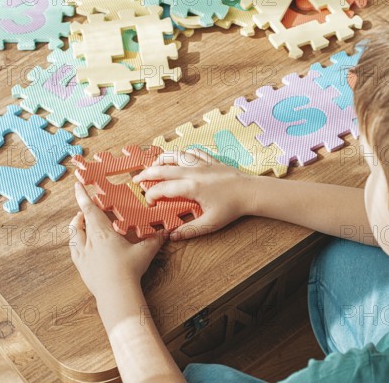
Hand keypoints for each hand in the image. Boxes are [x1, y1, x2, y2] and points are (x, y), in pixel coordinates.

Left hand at [69, 182, 165, 299]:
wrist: (116, 293)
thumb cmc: (129, 270)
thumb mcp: (145, 252)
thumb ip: (155, 239)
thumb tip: (166, 231)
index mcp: (103, 232)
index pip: (90, 209)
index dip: (83, 196)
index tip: (77, 185)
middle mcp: (89, 241)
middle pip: (80, 220)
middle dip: (82, 212)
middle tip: (88, 208)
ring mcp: (82, 254)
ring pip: (73, 234)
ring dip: (76, 225)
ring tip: (80, 222)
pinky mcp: (81, 266)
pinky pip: (73, 249)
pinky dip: (75, 242)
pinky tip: (79, 244)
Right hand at [133, 149, 257, 240]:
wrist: (251, 192)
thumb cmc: (232, 207)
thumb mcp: (211, 223)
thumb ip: (190, 230)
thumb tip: (172, 236)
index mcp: (192, 187)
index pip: (164, 189)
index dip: (152, 195)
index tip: (148, 201)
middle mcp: (194, 172)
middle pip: (164, 169)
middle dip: (147, 174)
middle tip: (137, 179)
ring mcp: (202, 164)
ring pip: (176, 156)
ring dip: (162, 159)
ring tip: (152, 165)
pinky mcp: (211, 160)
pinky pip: (192, 152)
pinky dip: (181, 153)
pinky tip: (177, 157)